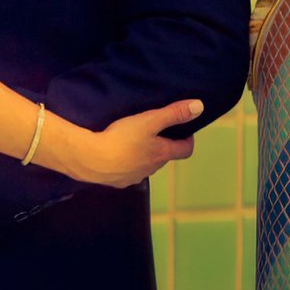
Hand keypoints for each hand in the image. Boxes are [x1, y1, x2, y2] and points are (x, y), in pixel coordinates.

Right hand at [69, 99, 202, 187]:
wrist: (89, 159)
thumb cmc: (121, 139)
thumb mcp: (148, 121)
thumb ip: (173, 113)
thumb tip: (199, 107)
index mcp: (162, 154)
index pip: (185, 150)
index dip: (187, 139)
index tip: (183, 130)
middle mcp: (151, 169)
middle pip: (163, 157)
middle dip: (161, 145)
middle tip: (151, 131)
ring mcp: (134, 177)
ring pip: (144, 165)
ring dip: (142, 156)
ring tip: (129, 142)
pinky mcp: (117, 182)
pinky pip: (126, 173)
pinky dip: (124, 165)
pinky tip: (112, 156)